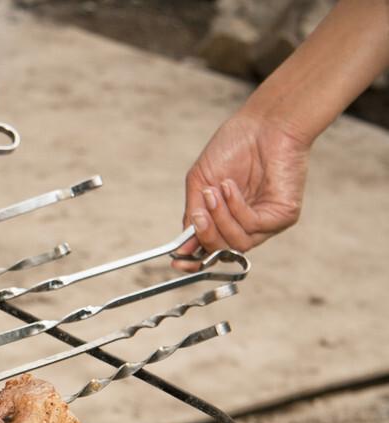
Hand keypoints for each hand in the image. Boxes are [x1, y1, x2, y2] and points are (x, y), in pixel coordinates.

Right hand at [174, 112, 311, 270]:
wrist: (264, 124)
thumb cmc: (233, 146)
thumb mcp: (201, 182)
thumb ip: (193, 213)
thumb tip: (183, 245)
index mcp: (226, 219)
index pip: (210, 250)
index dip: (193, 261)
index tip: (176, 261)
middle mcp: (247, 225)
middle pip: (221, 251)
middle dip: (206, 234)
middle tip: (199, 212)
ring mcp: (266, 223)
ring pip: (237, 243)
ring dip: (221, 219)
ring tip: (215, 192)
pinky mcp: (283, 216)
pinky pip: (253, 226)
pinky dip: (236, 208)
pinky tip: (230, 187)